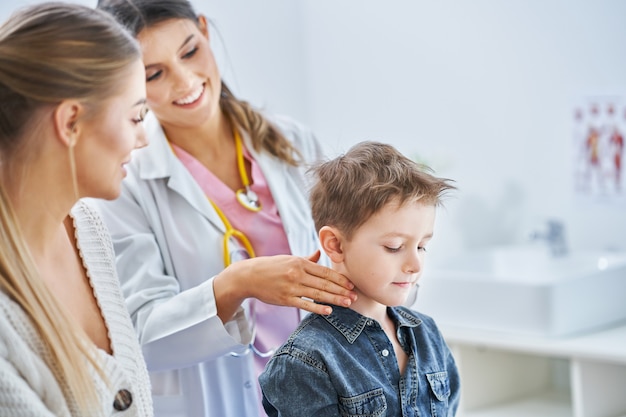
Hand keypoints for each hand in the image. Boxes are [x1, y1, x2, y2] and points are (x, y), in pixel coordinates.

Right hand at [214, 251, 356, 320]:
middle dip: (342, 290)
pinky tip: (329, 311)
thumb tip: (319, 253)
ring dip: (335, 299)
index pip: (325, 272)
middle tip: (355, 296)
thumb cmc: (271, 267)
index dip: (340, 278)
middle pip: (325, 283)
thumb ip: (306, 259)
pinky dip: (318, 307)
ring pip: (318, 294)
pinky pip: (305, 304)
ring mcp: (292, 287)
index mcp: (300, 262)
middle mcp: (297, 274)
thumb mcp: (289, 259)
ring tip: (348, 303)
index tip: (351, 284)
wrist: (250, 276)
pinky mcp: (286, 299)